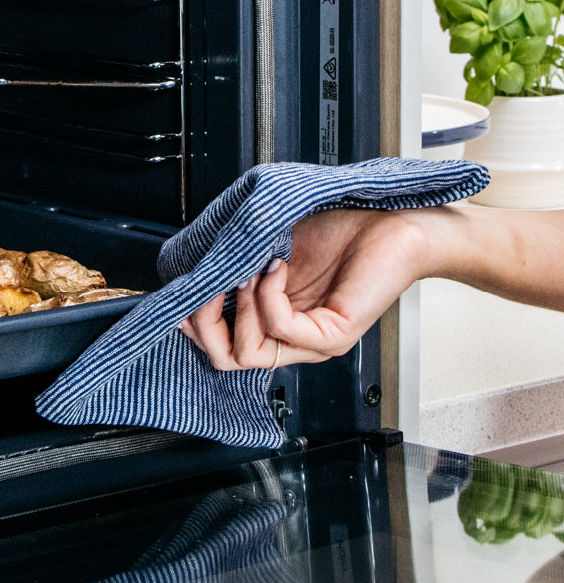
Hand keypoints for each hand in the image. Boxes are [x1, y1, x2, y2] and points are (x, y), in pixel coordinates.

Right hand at [179, 208, 432, 370]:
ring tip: (246, 274)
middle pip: (227, 360)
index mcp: (276, 321)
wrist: (394, 222)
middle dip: (204, 324)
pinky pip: (282, 328)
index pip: (222, 346)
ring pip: (249, 355)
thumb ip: (236, 263)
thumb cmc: (342, 230)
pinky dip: (268, 296)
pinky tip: (275, 268)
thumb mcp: (271, 247)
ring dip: (236, 309)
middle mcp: (295, 339)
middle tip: (207, 288)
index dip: (195, 324)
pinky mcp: (335, 334)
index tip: (187, 290)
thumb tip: (194, 268)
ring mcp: (315, 342)